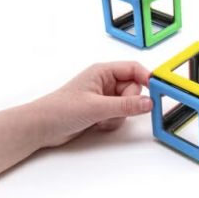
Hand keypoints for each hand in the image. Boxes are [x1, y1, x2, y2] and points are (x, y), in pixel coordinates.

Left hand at [35, 61, 152, 146]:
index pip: (134, 69)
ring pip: (128, 105)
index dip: (147, 78)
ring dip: (118, 115)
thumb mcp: (97, 107)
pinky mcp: (102, 111)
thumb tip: (148, 103)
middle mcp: (105, 82)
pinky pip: (120, 116)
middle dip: (128, 103)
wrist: (41, 128)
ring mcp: (104, 97)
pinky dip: (112, 122)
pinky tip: (96, 124)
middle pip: (134, 89)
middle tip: (113, 109)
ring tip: (100, 118)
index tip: (158, 90)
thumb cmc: (60, 109)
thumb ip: (125, 105)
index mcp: (103, 71)